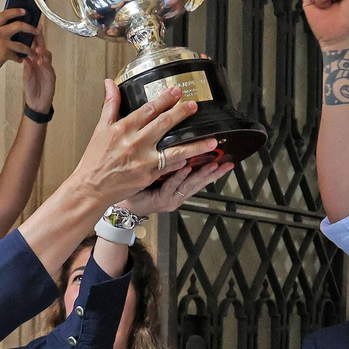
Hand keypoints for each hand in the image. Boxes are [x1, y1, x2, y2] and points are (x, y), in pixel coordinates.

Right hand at [0, 8, 35, 82]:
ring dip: (28, 49)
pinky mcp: (4, 53)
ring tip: (32, 52)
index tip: (23, 11)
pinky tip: (19, 60)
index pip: (4, 15)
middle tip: (36, 31)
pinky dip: (19, 58)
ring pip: (21, 44)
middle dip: (30, 28)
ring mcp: (1, 43)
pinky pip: (17, 55)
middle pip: (18, 25)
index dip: (15, 11)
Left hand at [22, 29, 55, 113]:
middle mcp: (42, 62)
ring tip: (37, 49)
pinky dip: (44, 64)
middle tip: (37, 30)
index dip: (32, 36)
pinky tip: (39, 62)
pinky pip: (48, 68)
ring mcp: (47, 68)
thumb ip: (26, 64)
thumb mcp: (26, 74)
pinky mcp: (51, 76)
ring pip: (47, 55)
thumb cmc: (32, 87)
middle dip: (40, 38)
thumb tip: (23, 52)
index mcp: (34, 60)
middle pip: (42, 47)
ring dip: (42, 51)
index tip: (29, 26)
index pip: (34, 46)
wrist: (37, 102)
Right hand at [67, 81, 218, 205]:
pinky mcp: (149, 176)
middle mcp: (135, 143)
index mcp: (123, 129)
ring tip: (212, 140)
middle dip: (181, 113)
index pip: (148, 109)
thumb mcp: (100, 129)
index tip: (176, 91)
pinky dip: (183, 163)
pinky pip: (170, 167)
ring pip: (175, 150)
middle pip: (164, 124)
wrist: (92, 187)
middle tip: (194, 105)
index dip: (164, 99)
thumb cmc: (95, 160)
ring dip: (195, 145)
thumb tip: (110, 83)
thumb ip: (110, 105)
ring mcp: (144, 161)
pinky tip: (196, 159)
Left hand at [119, 160, 234, 217]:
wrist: (122, 204)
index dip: (213, 170)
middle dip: (214, 173)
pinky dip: (179, 175)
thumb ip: (168, 163)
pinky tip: (186, 167)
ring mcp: (170, 198)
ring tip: (213, 165)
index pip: (199, 177)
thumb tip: (178, 144)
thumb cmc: (137, 188)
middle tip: (225, 163)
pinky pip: (171, 185)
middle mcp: (177, 194)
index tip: (226, 162)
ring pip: (189, 184)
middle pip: (200, 182)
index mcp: (178, 187)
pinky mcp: (161, 199)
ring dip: (202, 173)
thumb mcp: (157, 174)